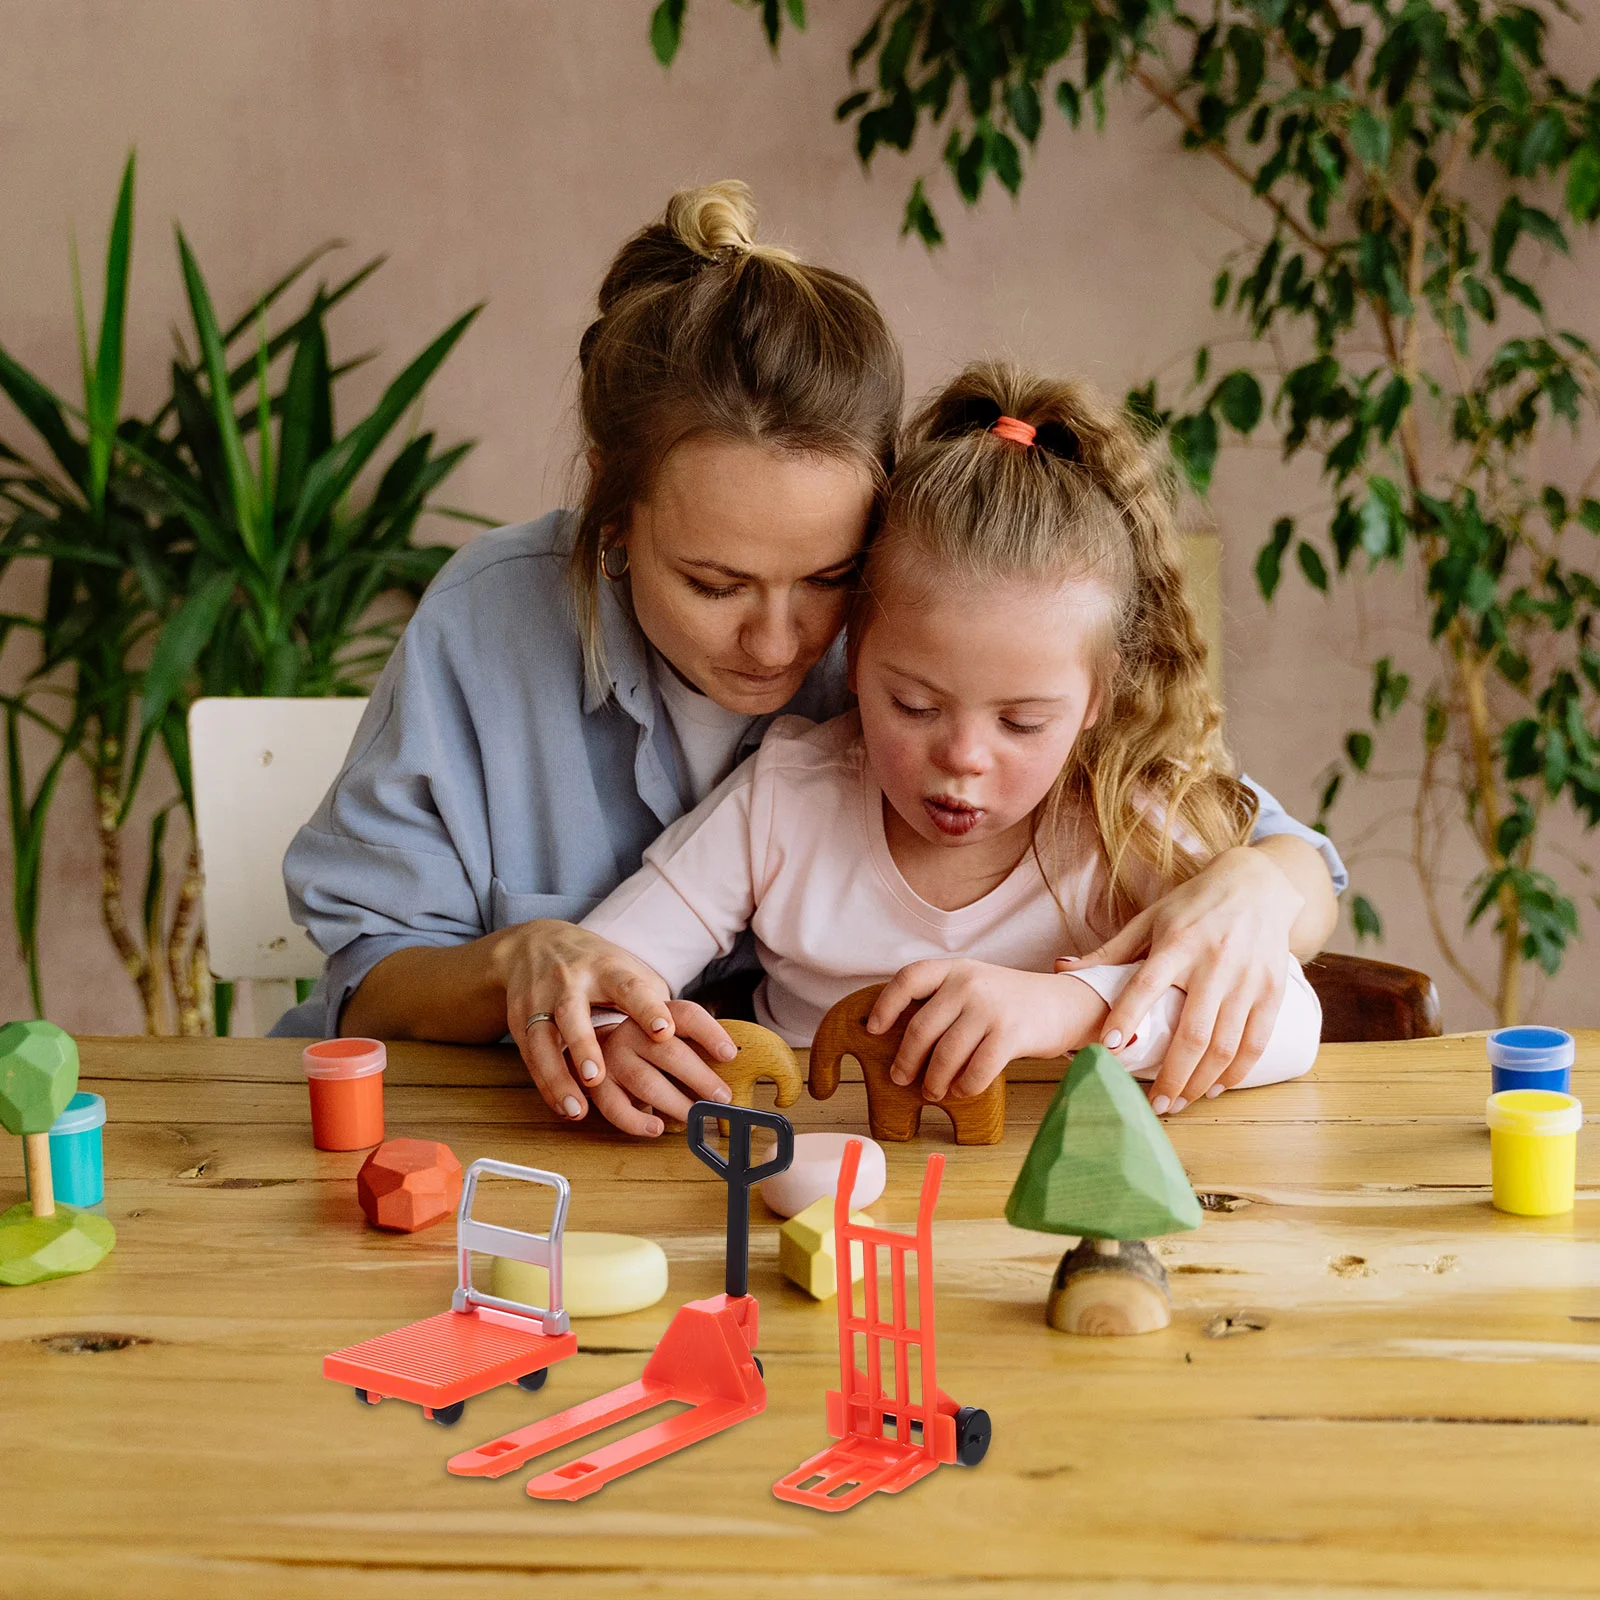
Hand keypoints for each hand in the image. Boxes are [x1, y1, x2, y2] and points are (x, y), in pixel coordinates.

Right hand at [488, 919, 685, 1122]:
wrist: (536, 946)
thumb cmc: (600, 966)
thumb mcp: (631, 971)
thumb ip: (660, 1004)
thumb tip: (712, 1044)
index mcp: (608, 969)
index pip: (630, 987)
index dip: (646, 1009)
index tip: (664, 1030)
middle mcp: (571, 983)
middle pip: (574, 1014)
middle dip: (585, 1046)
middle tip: (600, 1076)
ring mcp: (541, 1002)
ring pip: (544, 1039)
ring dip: (560, 1075)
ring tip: (579, 1108)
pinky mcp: (522, 1022)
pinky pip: (531, 1057)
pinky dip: (548, 1085)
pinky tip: (567, 1109)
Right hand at [589, 1000, 737, 1136]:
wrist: (596, 1046)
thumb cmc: (650, 1046)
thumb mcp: (673, 1035)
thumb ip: (699, 1045)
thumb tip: (735, 1067)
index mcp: (657, 1013)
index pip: (687, 1016)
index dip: (710, 1034)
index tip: (729, 1055)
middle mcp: (632, 1031)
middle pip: (669, 1052)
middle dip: (699, 1077)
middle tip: (722, 1097)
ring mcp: (612, 1057)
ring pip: (645, 1081)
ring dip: (675, 1103)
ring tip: (696, 1116)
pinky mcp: (597, 1085)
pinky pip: (615, 1107)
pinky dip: (636, 1122)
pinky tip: (657, 1128)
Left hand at [867, 959, 1110, 1101]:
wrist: (1064, 1003)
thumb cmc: (1010, 1002)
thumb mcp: (975, 984)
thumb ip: (944, 1000)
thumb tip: (904, 1040)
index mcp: (956, 969)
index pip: (909, 979)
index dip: (885, 1005)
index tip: (873, 1029)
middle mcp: (970, 983)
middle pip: (921, 1028)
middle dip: (906, 1060)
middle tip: (901, 1077)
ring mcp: (991, 1007)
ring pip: (946, 1054)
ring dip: (934, 1080)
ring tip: (933, 1091)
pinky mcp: (1011, 1033)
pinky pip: (975, 1070)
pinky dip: (964, 1086)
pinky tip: (961, 1090)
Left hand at [1055, 845, 1301, 1112]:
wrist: (1257, 884)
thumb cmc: (1193, 904)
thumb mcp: (1150, 918)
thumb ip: (1110, 951)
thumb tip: (1061, 968)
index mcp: (1177, 943)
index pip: (1146, 985)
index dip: (1127, 1017)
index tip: (1108, 1049)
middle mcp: (1214, 963)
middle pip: (1192, 1032)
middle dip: (1172, 1076)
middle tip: (1154, 1106)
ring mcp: (1247, 979)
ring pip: (1225, 1045)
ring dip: (1201, 1082)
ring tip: (1180, 1103)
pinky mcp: (1273, 990)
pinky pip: (1255, 1041)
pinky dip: (1236, 1071)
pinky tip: (1216, 1086)